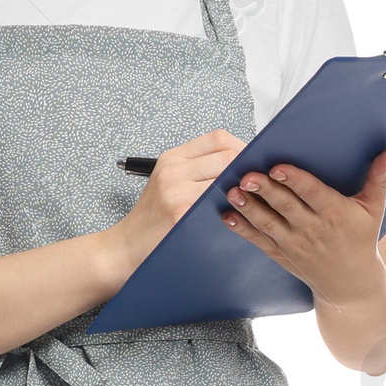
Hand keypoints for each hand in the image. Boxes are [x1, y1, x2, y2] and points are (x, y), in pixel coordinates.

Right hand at [107, 130, 246, 275]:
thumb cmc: (151, 218)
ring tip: (251, 199)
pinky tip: (239, 215)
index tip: (252, 162)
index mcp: (172, 159)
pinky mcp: (181, 213)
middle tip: (259, 183)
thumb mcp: (168, 182)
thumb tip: (240, 163)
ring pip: (227, 180)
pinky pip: (218, 205)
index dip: (242, 147)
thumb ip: (198, 169)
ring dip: (244, 189)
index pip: (218, 139)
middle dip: (248, 168)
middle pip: (227, 156)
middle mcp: (173, 170)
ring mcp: (176, 191)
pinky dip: (234, 208)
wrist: (126, 246)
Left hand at [221, 148, 385, 305]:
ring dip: (249, 209)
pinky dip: (243, 230)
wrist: (352, 285)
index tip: (278, 168)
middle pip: (286, 207)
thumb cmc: (362, 240)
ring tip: (232, 193)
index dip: (296, 181)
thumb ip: (379, 179)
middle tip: (246, 176)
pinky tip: (227, 216)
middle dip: (265, 191)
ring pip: (269, 224)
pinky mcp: (282, 255)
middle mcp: (313, 230)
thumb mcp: (374, 209)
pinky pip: (260, 241)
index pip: (313, 194)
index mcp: (335, 213)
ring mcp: (295, 244)